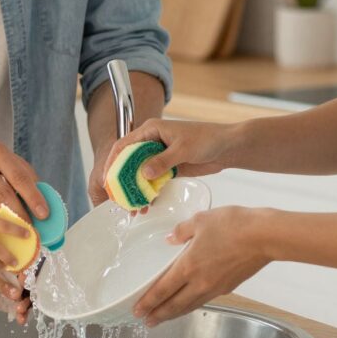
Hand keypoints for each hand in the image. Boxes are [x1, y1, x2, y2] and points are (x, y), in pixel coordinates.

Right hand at [0, 134, 46, 222]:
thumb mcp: (1, 154)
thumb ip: (21, 171)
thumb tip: (41, 194)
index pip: (19, 177)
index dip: (33, 197)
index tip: (44, 214)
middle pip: (4, 195)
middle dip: (20, 214)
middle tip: (32, 230)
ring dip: (4, 223)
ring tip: (16, 235)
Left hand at [0, 266, 30, 324]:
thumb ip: (4, 286)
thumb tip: (16, 294)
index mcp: (17, 272)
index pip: (29, 277)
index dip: (31, 284)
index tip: (28, 290)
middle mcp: (20, 283)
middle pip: (30, 291)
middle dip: (27, 300)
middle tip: (20, 306)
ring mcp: (17, 295)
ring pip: (26, 302)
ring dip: (26, 308)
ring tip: (20, 313)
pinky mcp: (13, 304)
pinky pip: (20, 310)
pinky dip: (22, 315)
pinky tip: (21, 320)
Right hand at [89, 118, 237, 204]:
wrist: (228, 147)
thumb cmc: (207, 138)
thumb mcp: (183, 149)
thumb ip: (163, 161)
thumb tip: (144, 173)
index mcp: (151, 130)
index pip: (124, 145)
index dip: (113, 162)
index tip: (108, 179)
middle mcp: (151, 142)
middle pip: (129, 161)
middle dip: (123, 180)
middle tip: (120, 198)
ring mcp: (160, 156)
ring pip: (140, 173)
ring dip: (135, 189)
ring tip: (133, 207)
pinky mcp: (168, 168)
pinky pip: (153, 181)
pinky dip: (149, 192)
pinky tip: (147, 204)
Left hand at [132, 206, 269, 326]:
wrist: (264, 237)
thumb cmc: (233, 225)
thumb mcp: (201, 220)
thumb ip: (182, 231)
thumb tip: (170, 239)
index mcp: (188, 267)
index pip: (162, 289)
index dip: (148, 302)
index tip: (137, 310)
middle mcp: (200, 282)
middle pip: (175, 304)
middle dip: (159, 314)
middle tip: (146, 321)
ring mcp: (216, 287)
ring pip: (191, 305)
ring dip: (175, 313)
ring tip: (165, 317)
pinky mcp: (230, 287)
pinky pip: (205, 299)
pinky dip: (193, 304)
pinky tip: (191, 301)